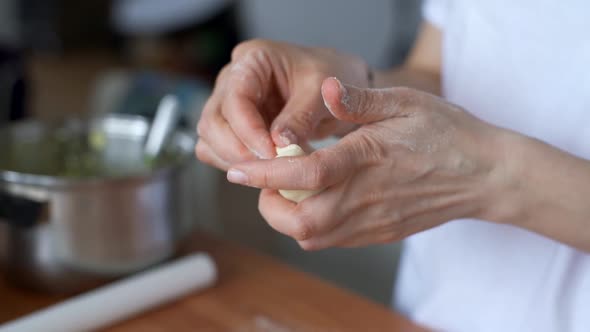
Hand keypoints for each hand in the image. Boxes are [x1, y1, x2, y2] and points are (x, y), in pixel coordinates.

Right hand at [196, 39, 369, 169]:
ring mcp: (228, 104)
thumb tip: (278, 143)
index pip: (235, 99)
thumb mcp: (322, 92)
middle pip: (212, 121)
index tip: (271, 153)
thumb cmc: (330, 78)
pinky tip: (262, 170)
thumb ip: (300, 116)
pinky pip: (217, 150)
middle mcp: (232, 79)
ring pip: (209, 138)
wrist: (336, 90)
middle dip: (236, 150)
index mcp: (252, 59)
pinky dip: (235, 164)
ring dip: (233, 160)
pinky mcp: (232, 127)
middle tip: (267, 168)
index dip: (249, 131)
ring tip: (267, 171)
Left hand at [226, 78, 508, 249]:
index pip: (305, 175)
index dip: (264, 174)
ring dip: (287, 218)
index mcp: (368, 159)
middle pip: (300, 222)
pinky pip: (333, 240)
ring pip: (313, 238)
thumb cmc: (447, 133)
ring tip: (285, 190)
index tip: (236, 169)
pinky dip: (310, 226)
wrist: (485, 175)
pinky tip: (314, 201)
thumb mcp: (406, 101)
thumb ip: (360, 99)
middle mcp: (366, 197)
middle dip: (268, 205)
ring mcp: (373, 222)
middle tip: (263, 180)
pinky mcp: (379, 233)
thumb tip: (323, 89)